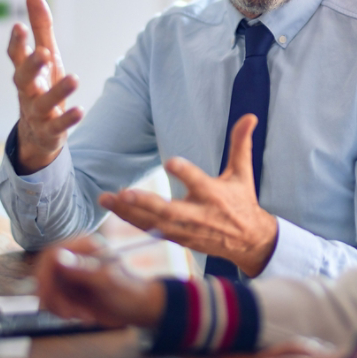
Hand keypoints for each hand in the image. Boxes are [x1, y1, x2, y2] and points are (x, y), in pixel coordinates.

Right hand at [8, 0, 82, 172]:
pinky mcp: (50, 130)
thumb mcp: (45, 57)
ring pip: (42, 102)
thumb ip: (41, 29)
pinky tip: (80, 110)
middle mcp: (28, 92)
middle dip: (31, 65)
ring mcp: (37, 112)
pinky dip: (67, 119)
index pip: (16, 57)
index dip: (17, 43)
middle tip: (42, 52)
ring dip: (57, 92)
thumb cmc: (42, 86)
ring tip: (74, 78)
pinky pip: (57, 125)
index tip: (20, 26)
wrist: (37, 132)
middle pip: (23, 79)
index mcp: (26, 73)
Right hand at [36, 236, 164, 327]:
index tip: (50, 296)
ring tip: (82, 315)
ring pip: (46, 290)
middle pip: (44, 274)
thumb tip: (56, 255)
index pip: (51, 254)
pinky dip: (62, 311)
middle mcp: (76, 256)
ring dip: (59, 307)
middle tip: (69, 314)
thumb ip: (82, 268)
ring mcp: (72, 273)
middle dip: (53, 297)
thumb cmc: (128, 292)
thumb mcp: (106, 281)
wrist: (137, 309)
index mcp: (87, 246)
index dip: (45, 275)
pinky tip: (82, 315)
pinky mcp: (70, 289)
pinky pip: (52, 300)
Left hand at [99, 115, 278, 277]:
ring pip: (154, 222)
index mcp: (215, 194)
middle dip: (146, 203)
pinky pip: (152, 231)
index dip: (186, 173)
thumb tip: (249, 116)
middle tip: (124, 193)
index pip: (199, 182)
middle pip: (169, 210)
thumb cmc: (242, 201)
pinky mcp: (178, 239)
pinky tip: (115, 209)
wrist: (249, 241)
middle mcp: (199, 214)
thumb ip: (241, 143)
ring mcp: (187, 230)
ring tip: (107, 198)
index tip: (171, 162)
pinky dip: (133, 221)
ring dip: (129, 212)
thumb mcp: (243, 172)